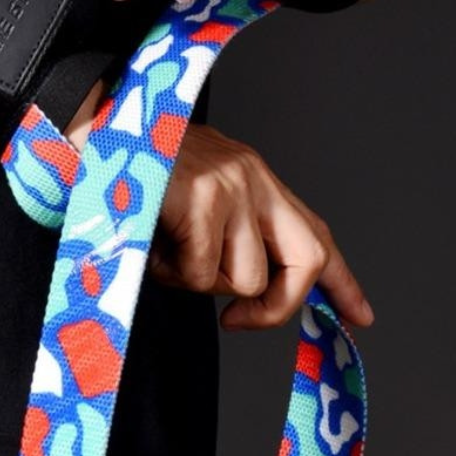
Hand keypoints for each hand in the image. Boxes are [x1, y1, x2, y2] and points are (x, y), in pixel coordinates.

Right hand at [149, 124, 373, 329]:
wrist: (94, 134)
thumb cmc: (138, 173)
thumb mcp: (198, 200)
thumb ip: (231, 235)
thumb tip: (245, 295)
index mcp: (257, 180)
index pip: (315, 234)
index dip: (341, 281)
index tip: (361, 316)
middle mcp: (254, 180)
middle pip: (305, 262)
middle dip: (276, 306)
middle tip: (237, 321)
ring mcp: (231, 188)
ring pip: (243, 279)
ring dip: (198, 282)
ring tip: (166, 250)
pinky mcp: (202, 200)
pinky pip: (197, 273)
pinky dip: (168, 273)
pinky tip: (150, 243)